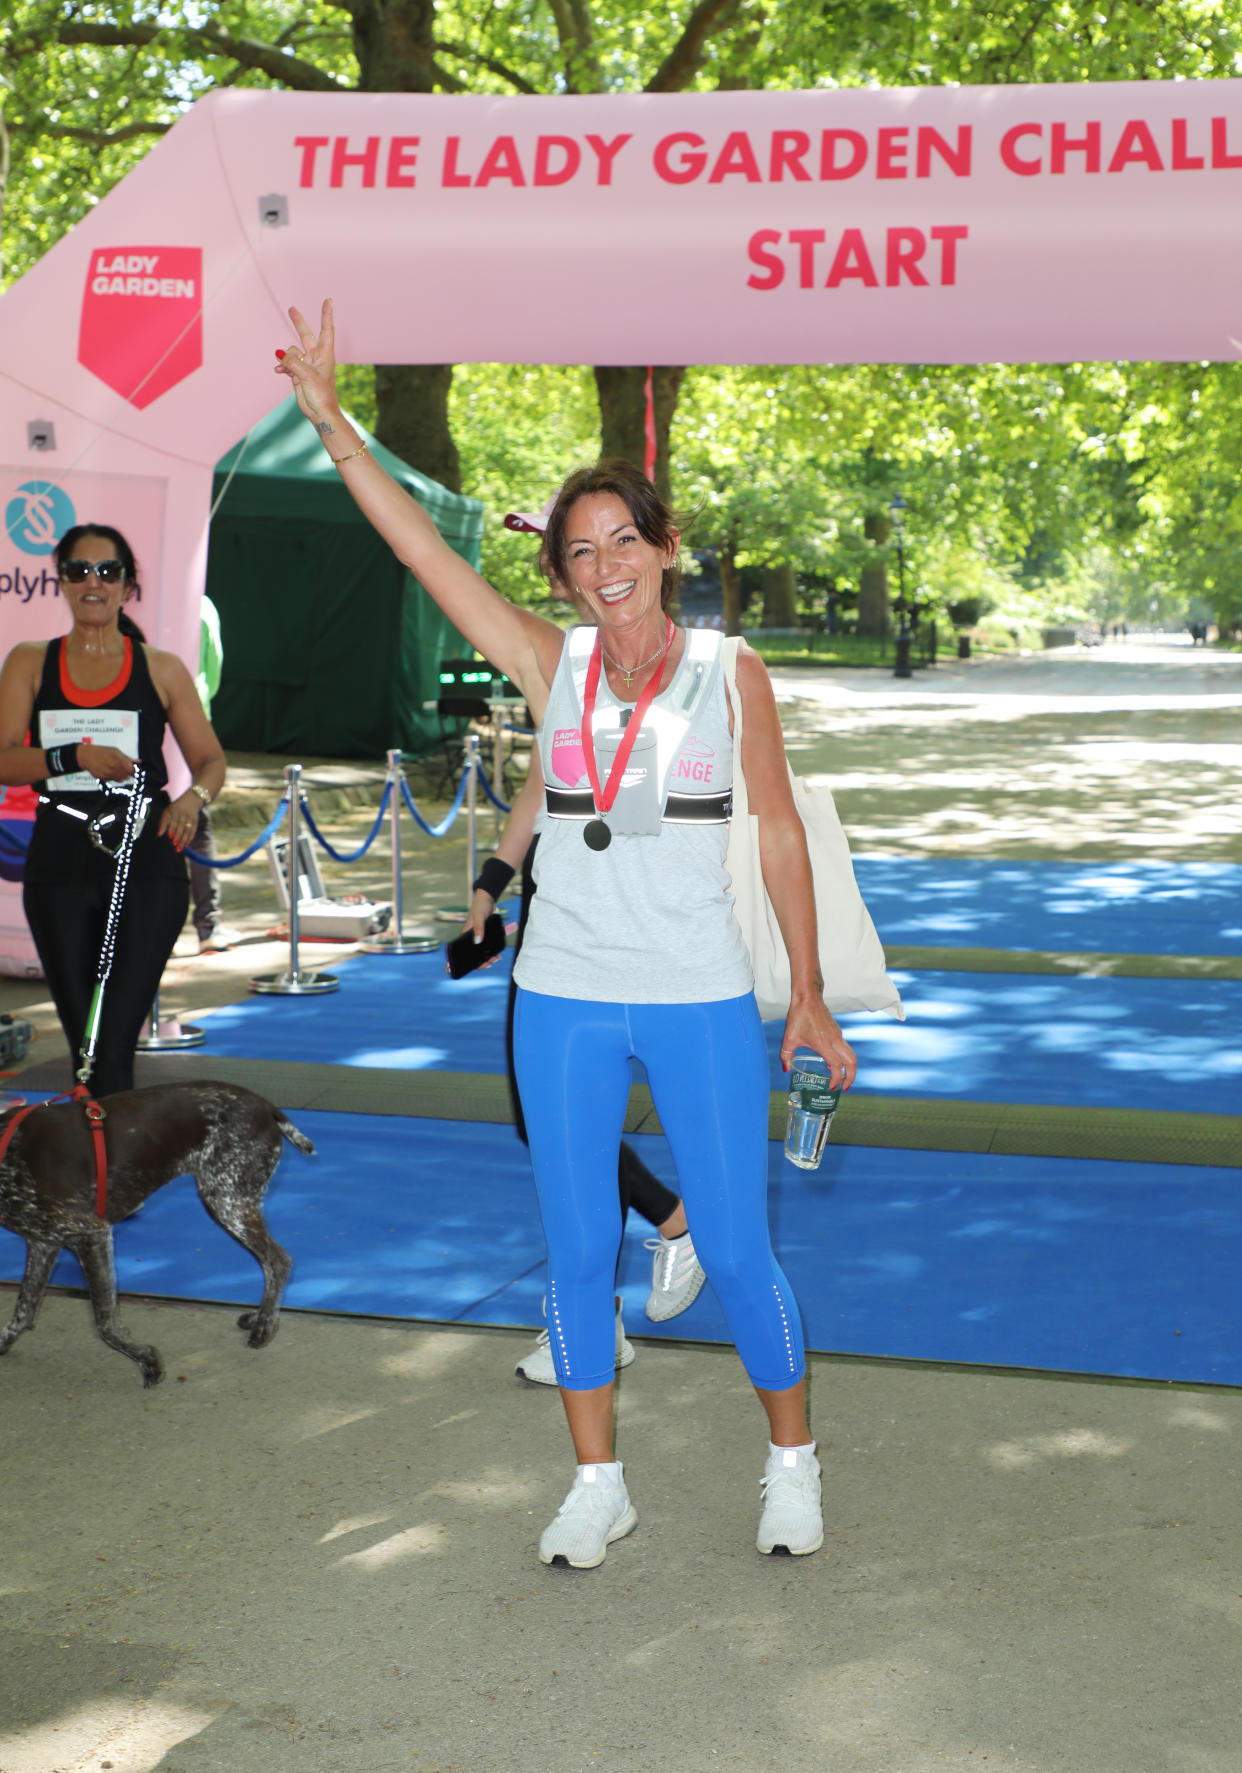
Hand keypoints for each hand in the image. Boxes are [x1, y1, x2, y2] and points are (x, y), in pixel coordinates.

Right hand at [78, 745, 134, 783]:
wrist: (86, 756)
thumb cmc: (101, 752)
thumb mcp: (115, 751)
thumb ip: (127, 758)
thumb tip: (138, 762)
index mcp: (117, 758)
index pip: (131, 770)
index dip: (132, 770)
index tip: (132, 770)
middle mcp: (113, 766)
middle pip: (126, 776)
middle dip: (127, 773)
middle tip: (123, 769)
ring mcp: (107, 773)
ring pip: (120, 779)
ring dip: (120, 776)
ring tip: (115, 769)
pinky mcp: (102, 778)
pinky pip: (112, 780)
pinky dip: (112, 777)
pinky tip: (108, 771)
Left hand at [159, 791, 201, 852]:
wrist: (192, 799)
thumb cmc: (176, 808)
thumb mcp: (168, 811)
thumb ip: (163, 822)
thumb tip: (159, 834)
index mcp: (174, 811)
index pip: (173, 820)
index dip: (171, 828)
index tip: (169, 836)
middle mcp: (183, 814)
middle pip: (181, 826)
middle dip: (178, 835)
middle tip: (175, 844)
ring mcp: (190, 818)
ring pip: (187, 830)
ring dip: (184, 839)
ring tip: (180, 848)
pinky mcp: (195, 821)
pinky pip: (193, 831)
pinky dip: (190, 838)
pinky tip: (186, 844)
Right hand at [274, 299, 339, 429]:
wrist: (320, 414)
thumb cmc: (321, 395)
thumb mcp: (307, 376)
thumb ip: (292, 362)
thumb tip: (279, 354)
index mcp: (324, 354)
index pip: (326, 330)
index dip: (326, 315)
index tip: (328, 300)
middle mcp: (316, 357)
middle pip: (305, 335)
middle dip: (298, 323)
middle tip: (291, 309)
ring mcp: (306, 365)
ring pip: (291, 353)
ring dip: (286, 359)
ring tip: (286, 369)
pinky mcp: (298, 374)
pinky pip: (286, 364)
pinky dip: (282, 367)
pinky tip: (279, 372)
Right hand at [459, 889, 503, 967]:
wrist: (487, 898)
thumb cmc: (480, 906)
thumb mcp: (479, 917)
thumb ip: (479, 928)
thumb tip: (478, 941)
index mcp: (466, 934)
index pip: (464, 951)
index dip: (468, 960)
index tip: (476, 966)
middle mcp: (471, 937)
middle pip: (474, 954)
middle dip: (482, 961)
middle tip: (491, 961)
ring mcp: (478, 936)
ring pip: (481, 951)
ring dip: (488, 957)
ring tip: (495, 958)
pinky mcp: (485, 935)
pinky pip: (488, 946)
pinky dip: (493, 951)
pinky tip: (497, 954)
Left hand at [780, 995, 856, 1091]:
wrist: (808, 997)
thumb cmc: (799, 1016)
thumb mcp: (789, 1038)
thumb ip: (786, 1055)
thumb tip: (786, 1068)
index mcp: (824, 1044)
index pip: (836, 1066)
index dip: (836, 1079)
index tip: (831, 1087)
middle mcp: (835, 1040)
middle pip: (852, 1062)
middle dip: (851, 1077)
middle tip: (844, 1087)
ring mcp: (838, 1035)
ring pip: (850, 1055)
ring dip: (849, 1068)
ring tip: (840, 1078)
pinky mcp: (837, 1032)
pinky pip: (845, 1048)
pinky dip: (843, 1058)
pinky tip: (831, 1063)